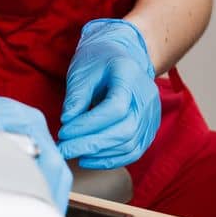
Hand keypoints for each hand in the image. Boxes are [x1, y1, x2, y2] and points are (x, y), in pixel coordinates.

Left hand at [57, 18, 162, 169]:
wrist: (122, 56)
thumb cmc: (100, 61)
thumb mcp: (83, 71)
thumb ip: (76, 96)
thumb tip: (68, 122)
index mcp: (130, 75)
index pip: (115, 108)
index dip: (88, 124)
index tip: (64, 132)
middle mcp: (147, 96)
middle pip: (125, 130)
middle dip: (91, 144)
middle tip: (64, 149)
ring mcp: (151, 114)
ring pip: (129, 144)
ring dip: (99, 154)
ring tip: (73, 152)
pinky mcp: (149, 129)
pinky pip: (133, 151)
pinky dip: (111, 160)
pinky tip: (89, 158)